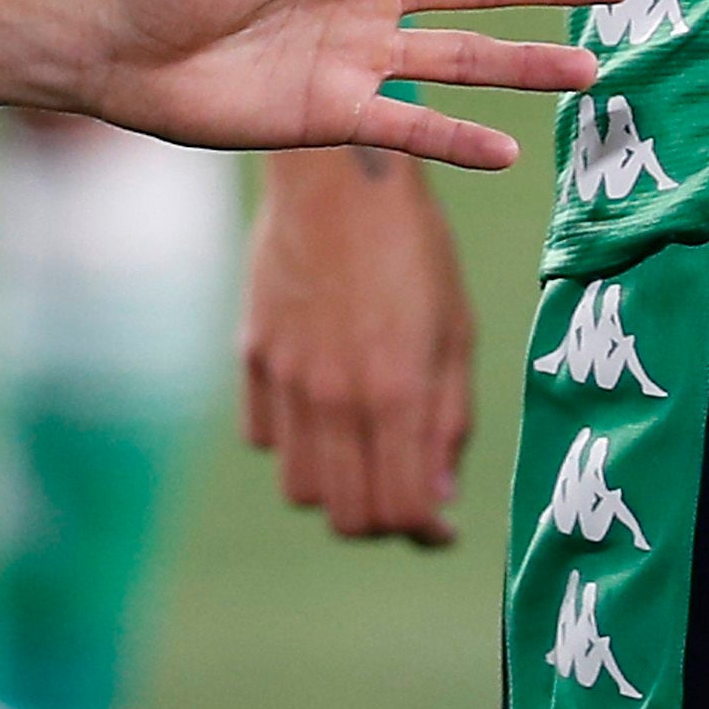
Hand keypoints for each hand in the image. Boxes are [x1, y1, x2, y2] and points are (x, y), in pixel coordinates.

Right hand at [241, 146, 478, 543]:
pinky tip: (324, 410)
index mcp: (396, 391)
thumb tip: (437, 498)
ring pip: (300, 488)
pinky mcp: (254, 357)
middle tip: (407, 496)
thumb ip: (448, 418)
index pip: (402, 510)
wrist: (338, 176)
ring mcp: (288, 380)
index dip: (427, 532)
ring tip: (366, 455)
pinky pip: (265, 438)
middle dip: (383, 521)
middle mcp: (336, 398)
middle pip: (348, 516)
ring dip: (336, 489)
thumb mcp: (454, 329)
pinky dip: (295, 444)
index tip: (442, 528)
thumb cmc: (414, 248)